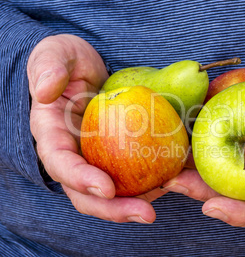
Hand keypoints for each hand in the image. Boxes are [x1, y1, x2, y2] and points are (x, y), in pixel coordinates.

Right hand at [28, 34, 165, 223]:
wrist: (88, 72)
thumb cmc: (70, 63)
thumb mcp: (58, 54)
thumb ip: (49, 67)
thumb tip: (45, 92)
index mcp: (53, 134)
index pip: (60, 162)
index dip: (79, 179)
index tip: (105, 187)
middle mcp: (73, 155)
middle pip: (86, 193)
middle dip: (113, 209)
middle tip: (145, 214)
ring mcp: (96, 159)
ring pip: (111, 193)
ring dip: (136, 205)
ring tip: (164, 204)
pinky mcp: (118, 157)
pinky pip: (133, 176)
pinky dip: (151, 183)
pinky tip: (173, 183)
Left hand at [163, 68, 244, 226]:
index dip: (244, 214)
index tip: (213, 208)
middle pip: (242, 197)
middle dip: (206, 196)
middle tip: (174, 184)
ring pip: (231, 178)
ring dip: (199, 178)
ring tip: (169, 170)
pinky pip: (230, 155)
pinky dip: (207, 154)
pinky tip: (185, 146)